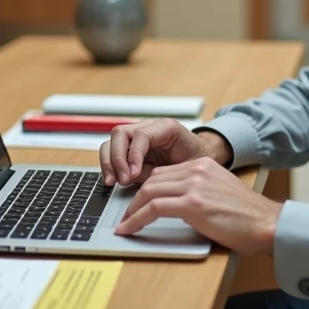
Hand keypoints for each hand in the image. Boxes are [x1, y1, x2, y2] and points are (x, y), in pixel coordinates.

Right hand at [99, 119, 231, 185]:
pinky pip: (113, 152)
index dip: (134, 155)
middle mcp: (148, 127)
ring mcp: (137, 135)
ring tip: (113, 181)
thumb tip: (137, 178)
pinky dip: (110, 166)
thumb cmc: (195, 158)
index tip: (134, 174)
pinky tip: (112, 179)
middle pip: (120, 133)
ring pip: (112, 141)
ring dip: (109, 162)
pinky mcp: (131, 147)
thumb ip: (164, 170)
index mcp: (166, 127)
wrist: (200, 156)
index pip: (141, 135)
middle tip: (123, 179)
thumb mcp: (187, 164)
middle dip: (117, 159)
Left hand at [114, 157, 280, 255]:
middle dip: (135, 199)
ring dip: (131, 210)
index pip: (164, 172)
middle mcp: (197, 170)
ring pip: (148, 192)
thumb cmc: (248, 216)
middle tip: (126, 215)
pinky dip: (135, 219)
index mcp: (204, 165)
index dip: (147, 189)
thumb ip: (198, 190)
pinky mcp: (192, 204)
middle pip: (153, 180)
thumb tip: (176, 202)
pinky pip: (152, 209)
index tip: (138, 202)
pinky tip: (129, 229)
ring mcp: (194, 185)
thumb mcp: (220, 192)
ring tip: (124, 224)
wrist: (266, 223)